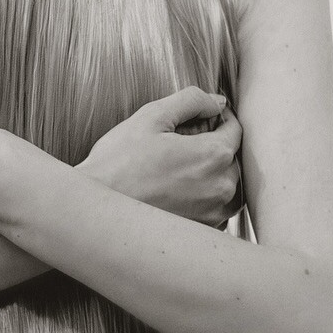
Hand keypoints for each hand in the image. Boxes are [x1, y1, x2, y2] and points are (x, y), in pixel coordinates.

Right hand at [80, 86, 243, 226]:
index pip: (235, 129)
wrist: (97, 212)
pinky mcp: (202, 232)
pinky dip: (206, 198)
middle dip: (216, 146)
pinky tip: (178, 192)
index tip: (202, 118)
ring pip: (229, 185)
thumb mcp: (151, 117)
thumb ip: (191, 101)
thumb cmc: (118, 163)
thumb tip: (218, 101)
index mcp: (214, 155)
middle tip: (184, 144)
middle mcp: (222, 187)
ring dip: (215, 173)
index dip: (220, 118)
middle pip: (233, 158)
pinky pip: (217, 209)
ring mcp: (214, 213)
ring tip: (182, 169)